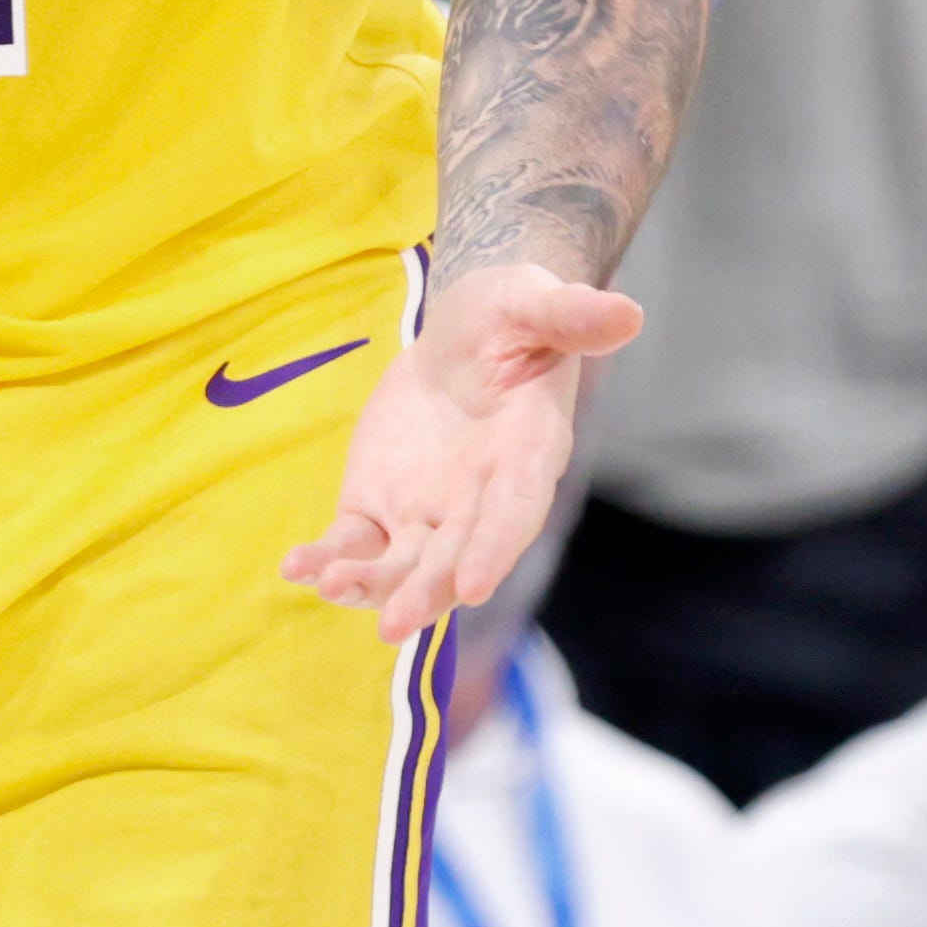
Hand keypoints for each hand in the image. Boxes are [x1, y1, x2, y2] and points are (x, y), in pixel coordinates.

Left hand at [282, 264, 638, 642]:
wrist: (468, 331)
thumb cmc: (513, 315)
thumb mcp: (535, 303)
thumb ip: (572, 316)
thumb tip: (628, 313)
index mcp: (528, 455)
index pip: (514, 512)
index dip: (494, 549)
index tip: (471, 588)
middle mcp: (481, 499)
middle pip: (456, 558)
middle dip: (425, 591)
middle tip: (393, 624)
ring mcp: (430, 509)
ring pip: (403, 562)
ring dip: (371, 583)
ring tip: (331, 586)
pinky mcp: (382, 503)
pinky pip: (355, 540)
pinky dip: (329, 557)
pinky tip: (298, 568)